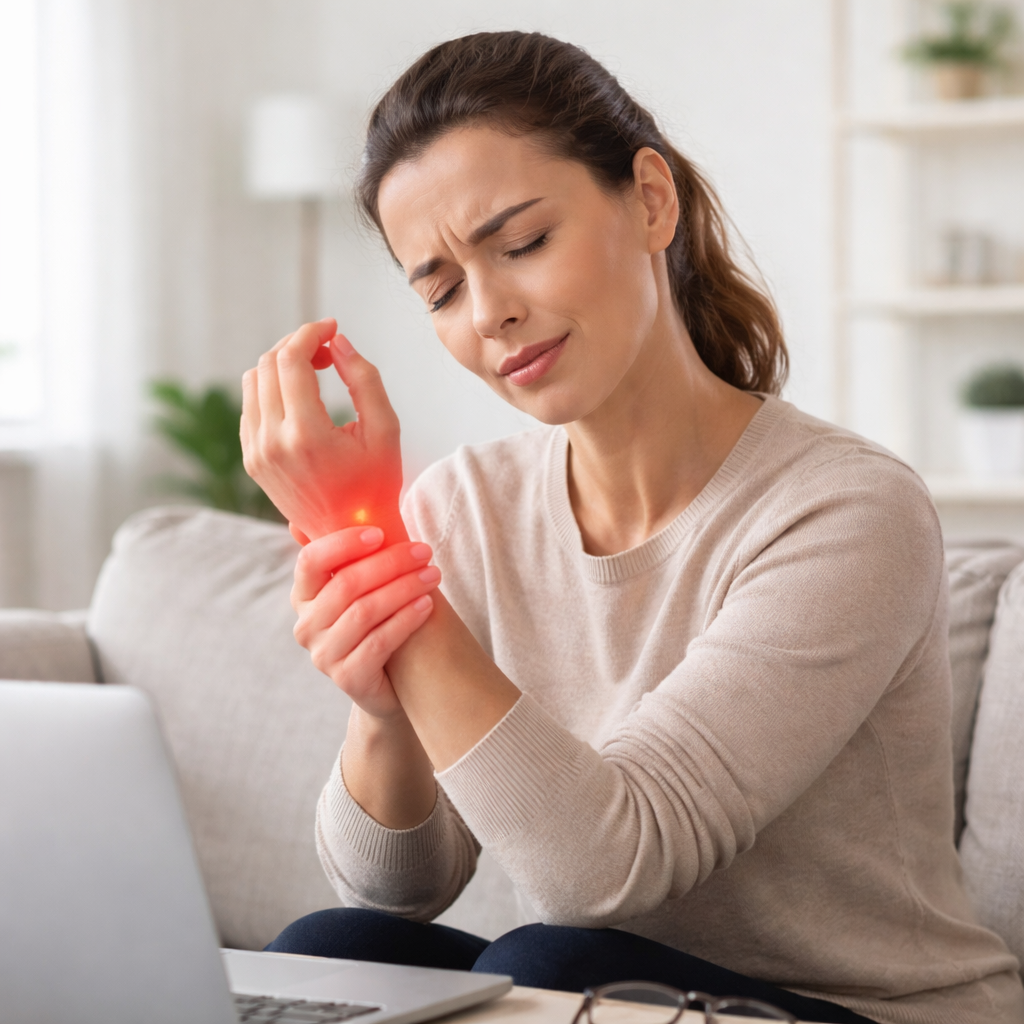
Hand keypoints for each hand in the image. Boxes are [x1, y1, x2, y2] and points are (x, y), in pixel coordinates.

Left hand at [241, 319, 406, 544]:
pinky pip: (250, 407)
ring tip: (315, 369)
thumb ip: (364, 378)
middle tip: (328, 350)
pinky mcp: (252, 461)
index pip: (291, 360)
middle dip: (298, 344)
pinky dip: (271, 388)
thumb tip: (338, 342)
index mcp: (306, 434)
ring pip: (253, 381)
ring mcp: (256, 454)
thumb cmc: (376, 485)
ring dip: (282, 363)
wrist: (352, 537)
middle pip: (268, 364)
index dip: (311, 333)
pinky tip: (300, 396)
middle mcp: (272, 443)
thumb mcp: (385, 430)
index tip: (333, 328)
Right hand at [291, 524, 440, 717]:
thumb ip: (351, 550)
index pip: (311, 561)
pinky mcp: (347, 679)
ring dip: (404, 588)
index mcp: (303, 595)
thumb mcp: (364, 584)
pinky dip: (406, 620)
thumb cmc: (379, 621)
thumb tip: (322, 501)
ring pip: (365, 612)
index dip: (343, 543)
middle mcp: (306, 625)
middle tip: (424, 551)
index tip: (381, 532)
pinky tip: (428, 605)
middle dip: (390, 563)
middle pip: (346, 585)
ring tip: (434, 575)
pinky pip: (378, 643)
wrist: (392, 683)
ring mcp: (323, 655)